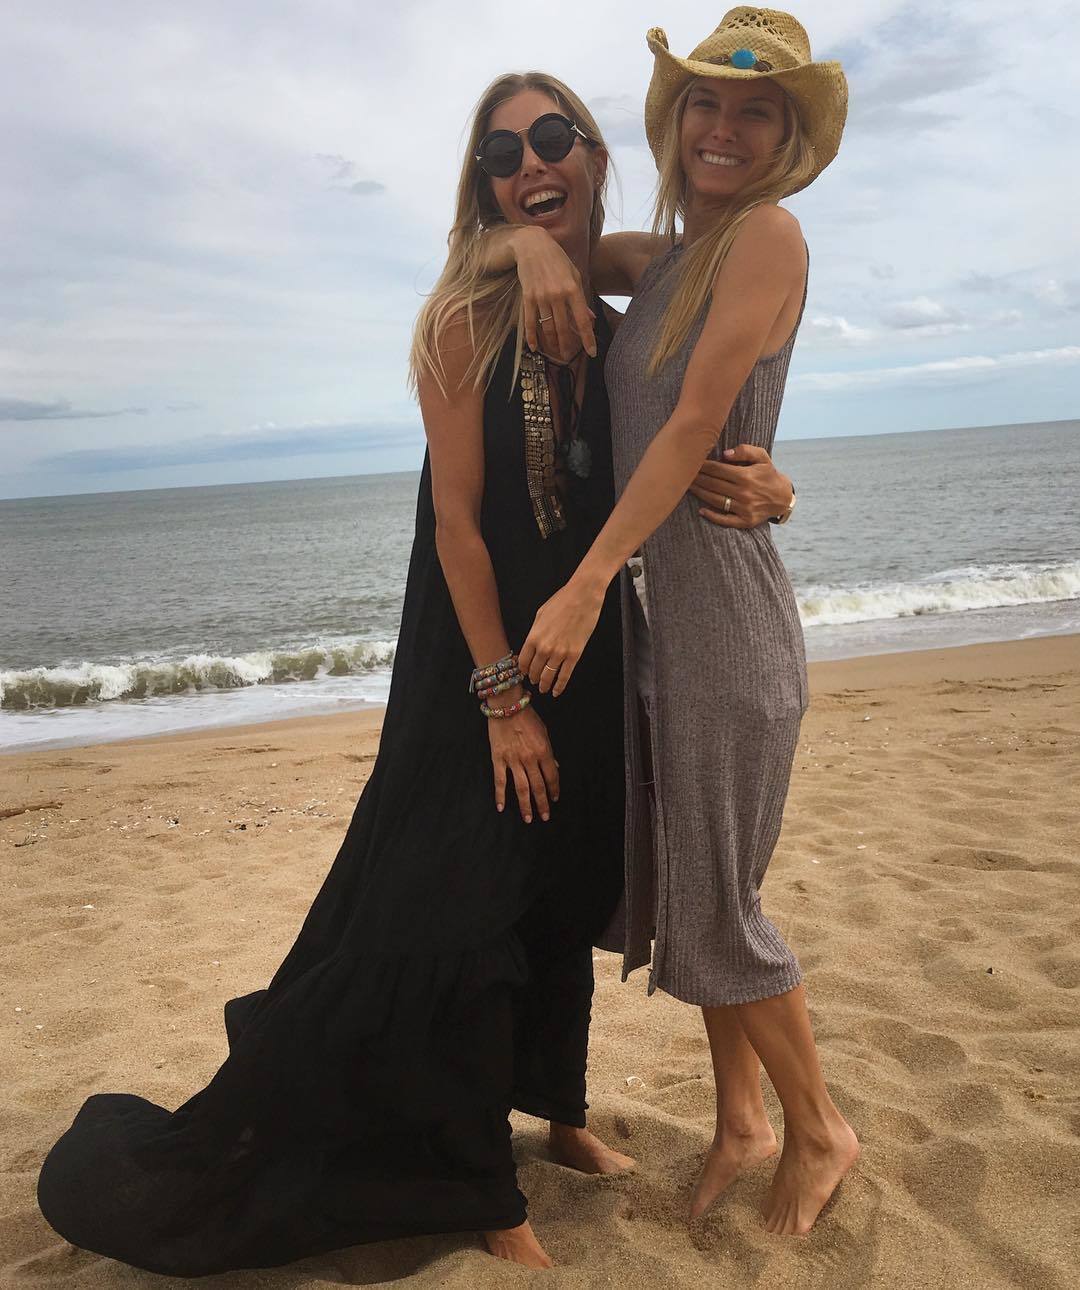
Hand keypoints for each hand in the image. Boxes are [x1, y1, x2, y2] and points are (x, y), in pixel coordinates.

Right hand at [488, 704, 559, 822]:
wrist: (507, 705)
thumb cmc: (527, 717)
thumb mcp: (544, 732)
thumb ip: (549, 752)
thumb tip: (554, 768)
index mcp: (544, 751)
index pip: (552, 777)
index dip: (554, 790)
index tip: (555, 799)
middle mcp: (530, 758)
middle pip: (538, 786)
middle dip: (543, 803)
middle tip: (545, 816)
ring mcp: (513, 760)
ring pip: (521, 788)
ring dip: (526, 805)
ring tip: (529, 818)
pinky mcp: (498, 759)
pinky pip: (500, 781)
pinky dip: (500, 795)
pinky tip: (501, 807)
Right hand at [513, 226, 596, 357]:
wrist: (532, 245)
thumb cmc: (557, 259)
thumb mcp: (574, 275)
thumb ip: (581, 298)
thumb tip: (590, 318)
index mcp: (572, 289)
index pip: (582, 320)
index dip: (588, 338)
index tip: (592, 352)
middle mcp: (557, 295)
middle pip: (564, 328)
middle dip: (567, 345)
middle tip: (569, 357)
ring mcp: (541, 297)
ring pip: (548, 327)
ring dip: (552, 343)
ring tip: (556, 353)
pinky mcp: (528, 297)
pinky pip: (530, 321)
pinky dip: (532, 336)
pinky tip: (535, 347)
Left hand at [518, 579, 604, 696]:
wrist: (583, 596)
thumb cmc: (562, 601)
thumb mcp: (540, 614)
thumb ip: (535, 632)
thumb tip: (532, 644)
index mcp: (534, 636)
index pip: (523, 661)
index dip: (523, 669)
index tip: (525, 672)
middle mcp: (544, 647)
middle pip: (535, 670)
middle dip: (534, 678)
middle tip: (535, 681)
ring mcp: (560, 652)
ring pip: (549, 676)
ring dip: (545, 685)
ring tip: (544, 689)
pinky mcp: (575, 654)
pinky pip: (565, 675)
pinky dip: (560, 686)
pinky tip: (557, 691)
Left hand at [690, 444, 792, 527]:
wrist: (782, 497)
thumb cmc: (768, 474)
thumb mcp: (762, 457)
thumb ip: (745, 451)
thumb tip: (724, 454)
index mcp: (746, 476)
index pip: (718, 470)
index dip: (703, 466)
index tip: (692, 462)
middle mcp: (744, 493)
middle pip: (713, 485)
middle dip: (697, 478)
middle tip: (684, 474)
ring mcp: (744, 508)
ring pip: (715, 500)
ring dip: (700, 494)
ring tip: (688, 487)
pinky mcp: (745, 521)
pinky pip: (725, 520)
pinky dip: (712, 516)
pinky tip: (701, 511)